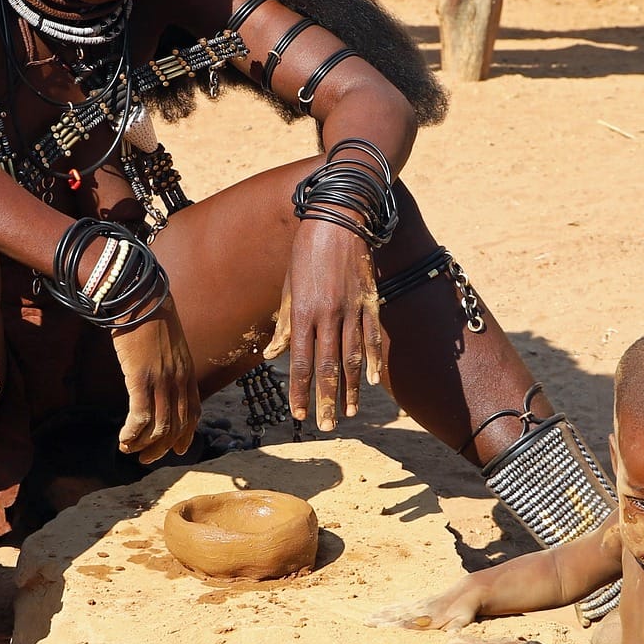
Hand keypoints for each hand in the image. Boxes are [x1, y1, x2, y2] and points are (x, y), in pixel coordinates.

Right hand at [109, 295, 199, 463]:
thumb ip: (166, 360)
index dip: (186, 434)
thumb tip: (155, 371)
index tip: (177, 449)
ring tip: (129, 450)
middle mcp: (178, 379)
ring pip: (160, 427)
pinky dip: (133, 433)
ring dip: (144, 445)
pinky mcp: (141, 378)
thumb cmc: (147, 314)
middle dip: (162, 448)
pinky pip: (142, 417)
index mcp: (186, 371)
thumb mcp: (166, 341)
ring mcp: (161, 380)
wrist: (139, 296)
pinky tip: (123, 439)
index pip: (193, 412)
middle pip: (177, 425)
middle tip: (145, 459)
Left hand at [263, 220, 382, 431]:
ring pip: (353, 357)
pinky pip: (372, 337)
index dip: (299, 390)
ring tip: (349, 412)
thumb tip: (271, 355)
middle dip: (327, 399)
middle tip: (328, 426)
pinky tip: (372, 382)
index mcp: (303, 312)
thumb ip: (283, 324)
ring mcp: (353, 309)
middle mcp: (328, 314)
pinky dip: (372, 361)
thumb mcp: (288, 286)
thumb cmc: (306, 251)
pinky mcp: (371, 301)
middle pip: (328, 366)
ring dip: (352, 389)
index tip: (299, 414)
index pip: (299, 361)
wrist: (339, 217)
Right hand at [366, 578, 483, 630]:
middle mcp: (421, 610)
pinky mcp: (420, 603)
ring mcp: (419, 605)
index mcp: (430, 617)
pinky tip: (381, 610)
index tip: (380, 627)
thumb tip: (452, 637)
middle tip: (365, 623)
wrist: (468, 591)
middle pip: (397, 616)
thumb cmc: (467, 610)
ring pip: (396, 610)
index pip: (409, 622)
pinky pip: (401, 606)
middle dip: (381, 620)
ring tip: (367, 618)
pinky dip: (389, 608)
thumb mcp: (465, 620)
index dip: (394, 625)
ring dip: (381, 615)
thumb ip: (457, 629)